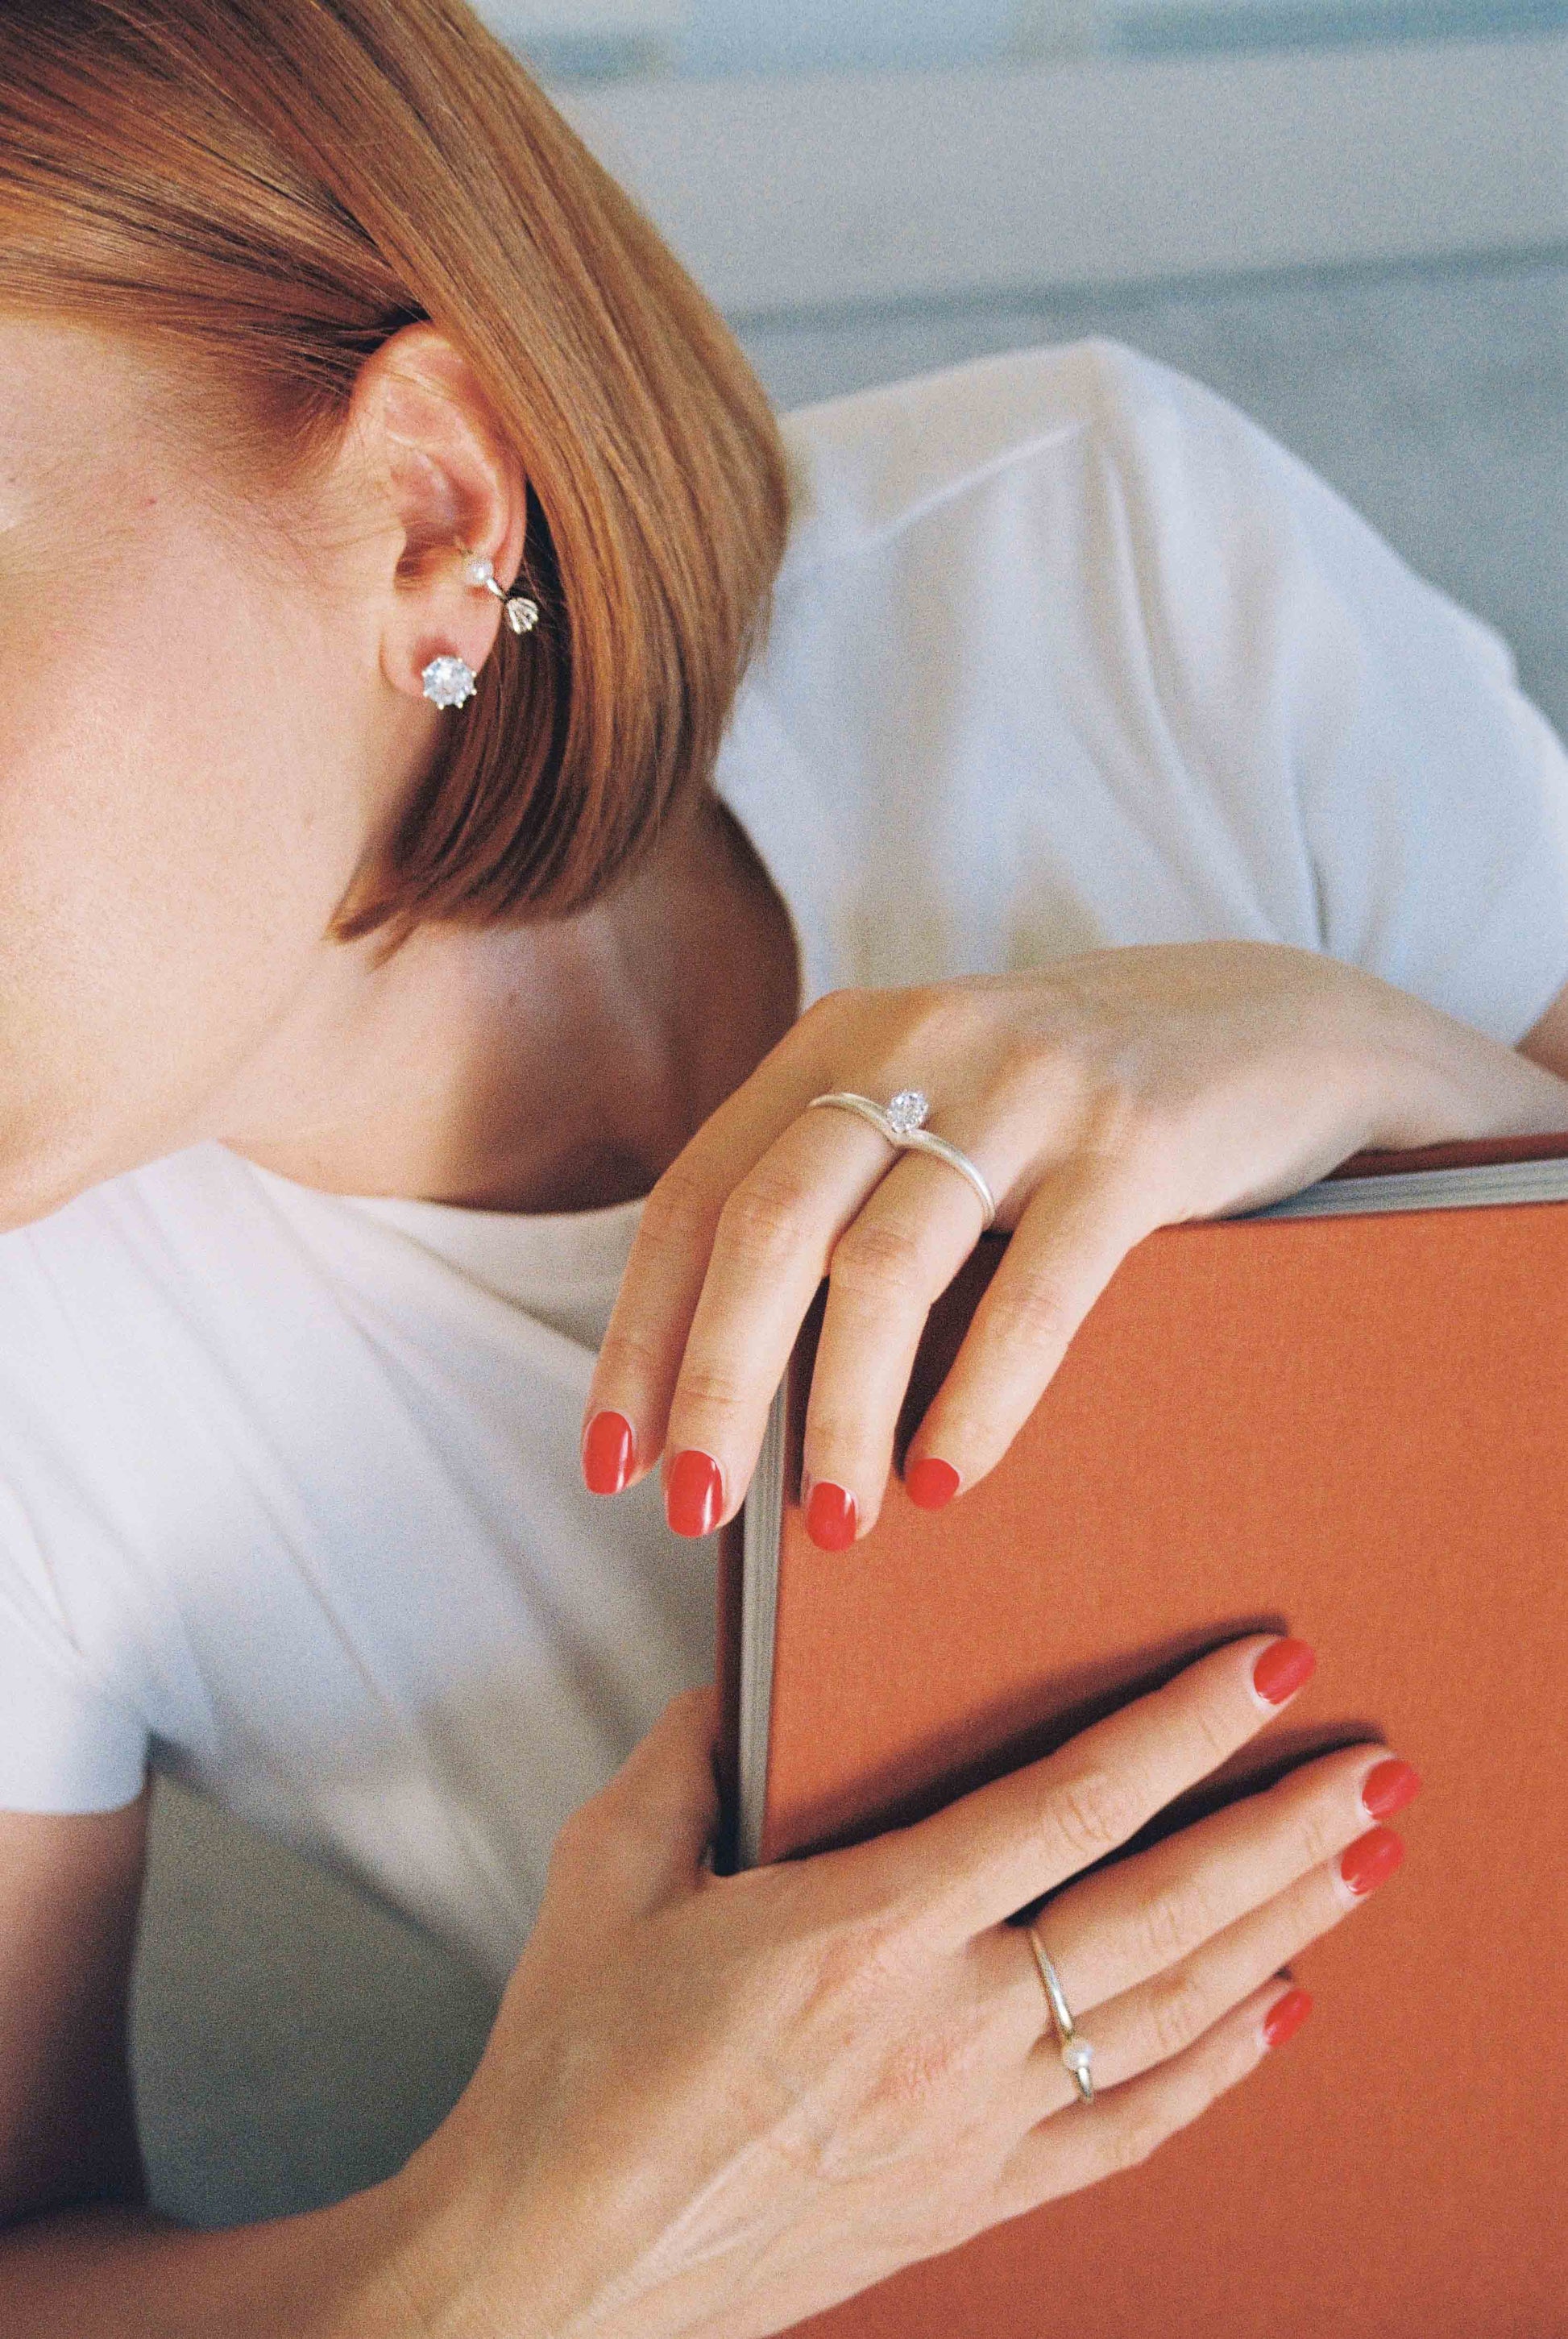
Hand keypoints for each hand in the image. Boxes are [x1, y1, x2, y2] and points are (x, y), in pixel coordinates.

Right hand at [378, 1637, 1415, 2338]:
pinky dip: (1213, 2072)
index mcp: (864, 1933)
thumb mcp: (603, 1877)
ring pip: (1168, 2016)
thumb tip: (739, 1689)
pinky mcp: (969, 2199)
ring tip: (1360, 1866)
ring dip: (1280, 1932)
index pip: (1068, 1804)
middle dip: (1281, 1829)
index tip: (1265, 1672)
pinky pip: (1126, 2131)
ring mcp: (972, 2125)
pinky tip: (1272, 2020)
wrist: (551, 2266)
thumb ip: (687, 1761)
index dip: (1181, 1730)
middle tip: (1374, 1767)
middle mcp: (947, 2029)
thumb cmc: (572, 2073)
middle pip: (1161, 1911)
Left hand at [582, 943, 1567, 1543]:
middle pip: (764, 1228)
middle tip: (692, 1513)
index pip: (696, 1196)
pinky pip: (1033, 1291)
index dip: (641, 1333)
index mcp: (841, 1041)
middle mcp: (916, 1042)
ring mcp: (1026, 1083)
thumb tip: (731, 1393)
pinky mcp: (1135, 1138)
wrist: (1279, 1027)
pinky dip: (978, 1401)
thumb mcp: (935, 1111)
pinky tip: (946, 1483)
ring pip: (884, 1265)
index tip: (610, 1460)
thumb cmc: (1074, 1110)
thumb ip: (839, 1196)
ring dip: (840, 1413)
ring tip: (831, 1527)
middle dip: (712, 1384)